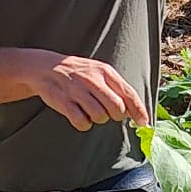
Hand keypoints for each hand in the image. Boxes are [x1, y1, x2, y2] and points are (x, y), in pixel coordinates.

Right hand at [25, 52, 149, 130]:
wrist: (47, 67)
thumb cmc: (79, 73)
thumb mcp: (99, 72)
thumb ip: (116, 88)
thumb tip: (133, 111)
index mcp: (105, 72)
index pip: (128, 93)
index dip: (139, 111)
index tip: (144, 123)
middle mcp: (93, 80)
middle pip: (116, 108)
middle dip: (116, 116)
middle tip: (108, 112)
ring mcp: (77, 91)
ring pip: (100, 116)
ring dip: (98, 119)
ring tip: (90, 110)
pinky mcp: (63, 102)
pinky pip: (81, 122)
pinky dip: (83, 124)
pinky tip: (79, 115)